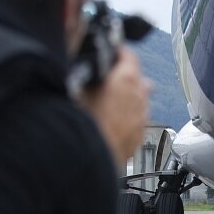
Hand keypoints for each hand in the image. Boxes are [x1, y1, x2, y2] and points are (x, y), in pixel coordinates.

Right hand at [76, 47, 152, 170]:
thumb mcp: (73, 89)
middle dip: (125, 77)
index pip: (129, 55)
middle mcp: (139, 99)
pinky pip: (135, 124)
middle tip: (108, 78)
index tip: (111, 52)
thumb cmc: (80, 126)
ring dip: (126, 100)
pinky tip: (110, 124)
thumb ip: (82, 73)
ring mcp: (140, 122)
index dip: (118, 51)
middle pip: (137, 79)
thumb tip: (77, 65)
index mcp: (126, 80)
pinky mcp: (136, 141)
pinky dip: (126, 120)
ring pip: (138, 103)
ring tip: (108, 103)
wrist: (87, 161)